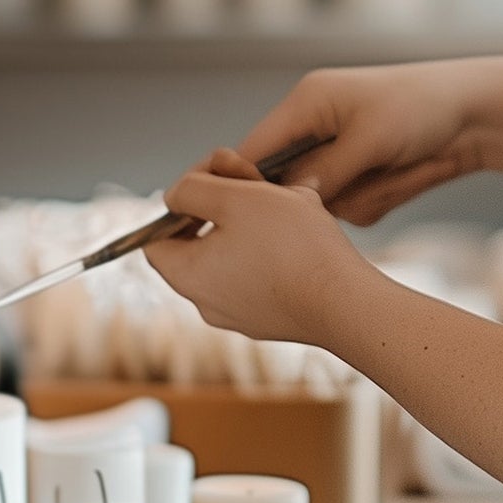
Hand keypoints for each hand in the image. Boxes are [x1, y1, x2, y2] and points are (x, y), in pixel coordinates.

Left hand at [143, 148, 378, 344]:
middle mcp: (206, 303)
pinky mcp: (275, 319)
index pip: (155, 238)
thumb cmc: (293, 247)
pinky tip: (310, 235)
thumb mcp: (236, 198)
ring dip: (258, 225)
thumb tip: (177, 194)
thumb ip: (194, 188)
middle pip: (201, 243)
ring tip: (293, 206)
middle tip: (257, 186)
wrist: (346, 303)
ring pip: (238, 256)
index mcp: (186, 275)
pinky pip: (266, 275)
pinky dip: (280, 250)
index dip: (180, 203)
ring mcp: (242, 315)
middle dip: (228, 207)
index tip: (214, 182)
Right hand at [237, 62, 481, 225]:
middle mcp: (315, 128)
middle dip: (325, 194)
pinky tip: (407, 174)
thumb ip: (324, 172)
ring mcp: (339, 154)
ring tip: (399, 167)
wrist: (478, 114)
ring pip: (324, 204)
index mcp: (306, 103)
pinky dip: (380, 198)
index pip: (250, 152)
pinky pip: (354, 207)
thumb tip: (286, 203)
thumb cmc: (423, 108)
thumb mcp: (370, 139)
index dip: (245, 186)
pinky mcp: (361, 175)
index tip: (253, 217)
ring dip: (363, 195)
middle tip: (365, 175)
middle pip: (286, 187)